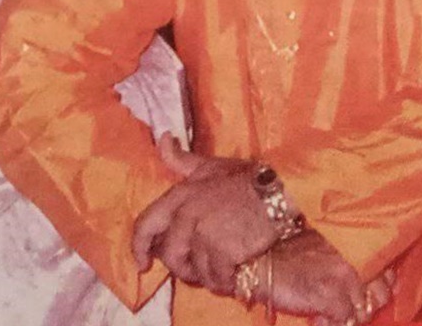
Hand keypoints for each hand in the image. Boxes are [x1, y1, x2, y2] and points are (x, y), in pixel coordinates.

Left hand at [131, 135, 280, 291]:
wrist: (282, 194)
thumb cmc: (249, 181)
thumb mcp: (212, 166)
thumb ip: (182, 161)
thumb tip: (162, 139)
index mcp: (180, 195)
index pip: (146, 224)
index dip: (139, 247)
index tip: (142, 264)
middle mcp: (187, 214)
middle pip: (169, 253)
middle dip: (179, 268)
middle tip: (193, 273)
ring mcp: (204, 233)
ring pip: (192, 268)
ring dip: (202, 277)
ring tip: (215, 275)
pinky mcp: (223, 250)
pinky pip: (215, 277)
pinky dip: (222, 282)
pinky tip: (231, 279)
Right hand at [265, 232, 392, 325]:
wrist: (258, 260)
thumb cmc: (287, 252)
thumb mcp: (323, 246)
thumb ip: (349, 258)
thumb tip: (381, 282)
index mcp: (355, 244)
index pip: (387, 273)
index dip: (378, 288)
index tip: (365, 295)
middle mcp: (355, 259)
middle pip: (380, 297)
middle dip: (362, 306)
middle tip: (341, 307)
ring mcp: (345, 279)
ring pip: (363, 313)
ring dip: (346, 318)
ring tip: (325, 313)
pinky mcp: (331, 297)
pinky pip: (344, 323)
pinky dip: (329, 324)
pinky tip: (315, 318)